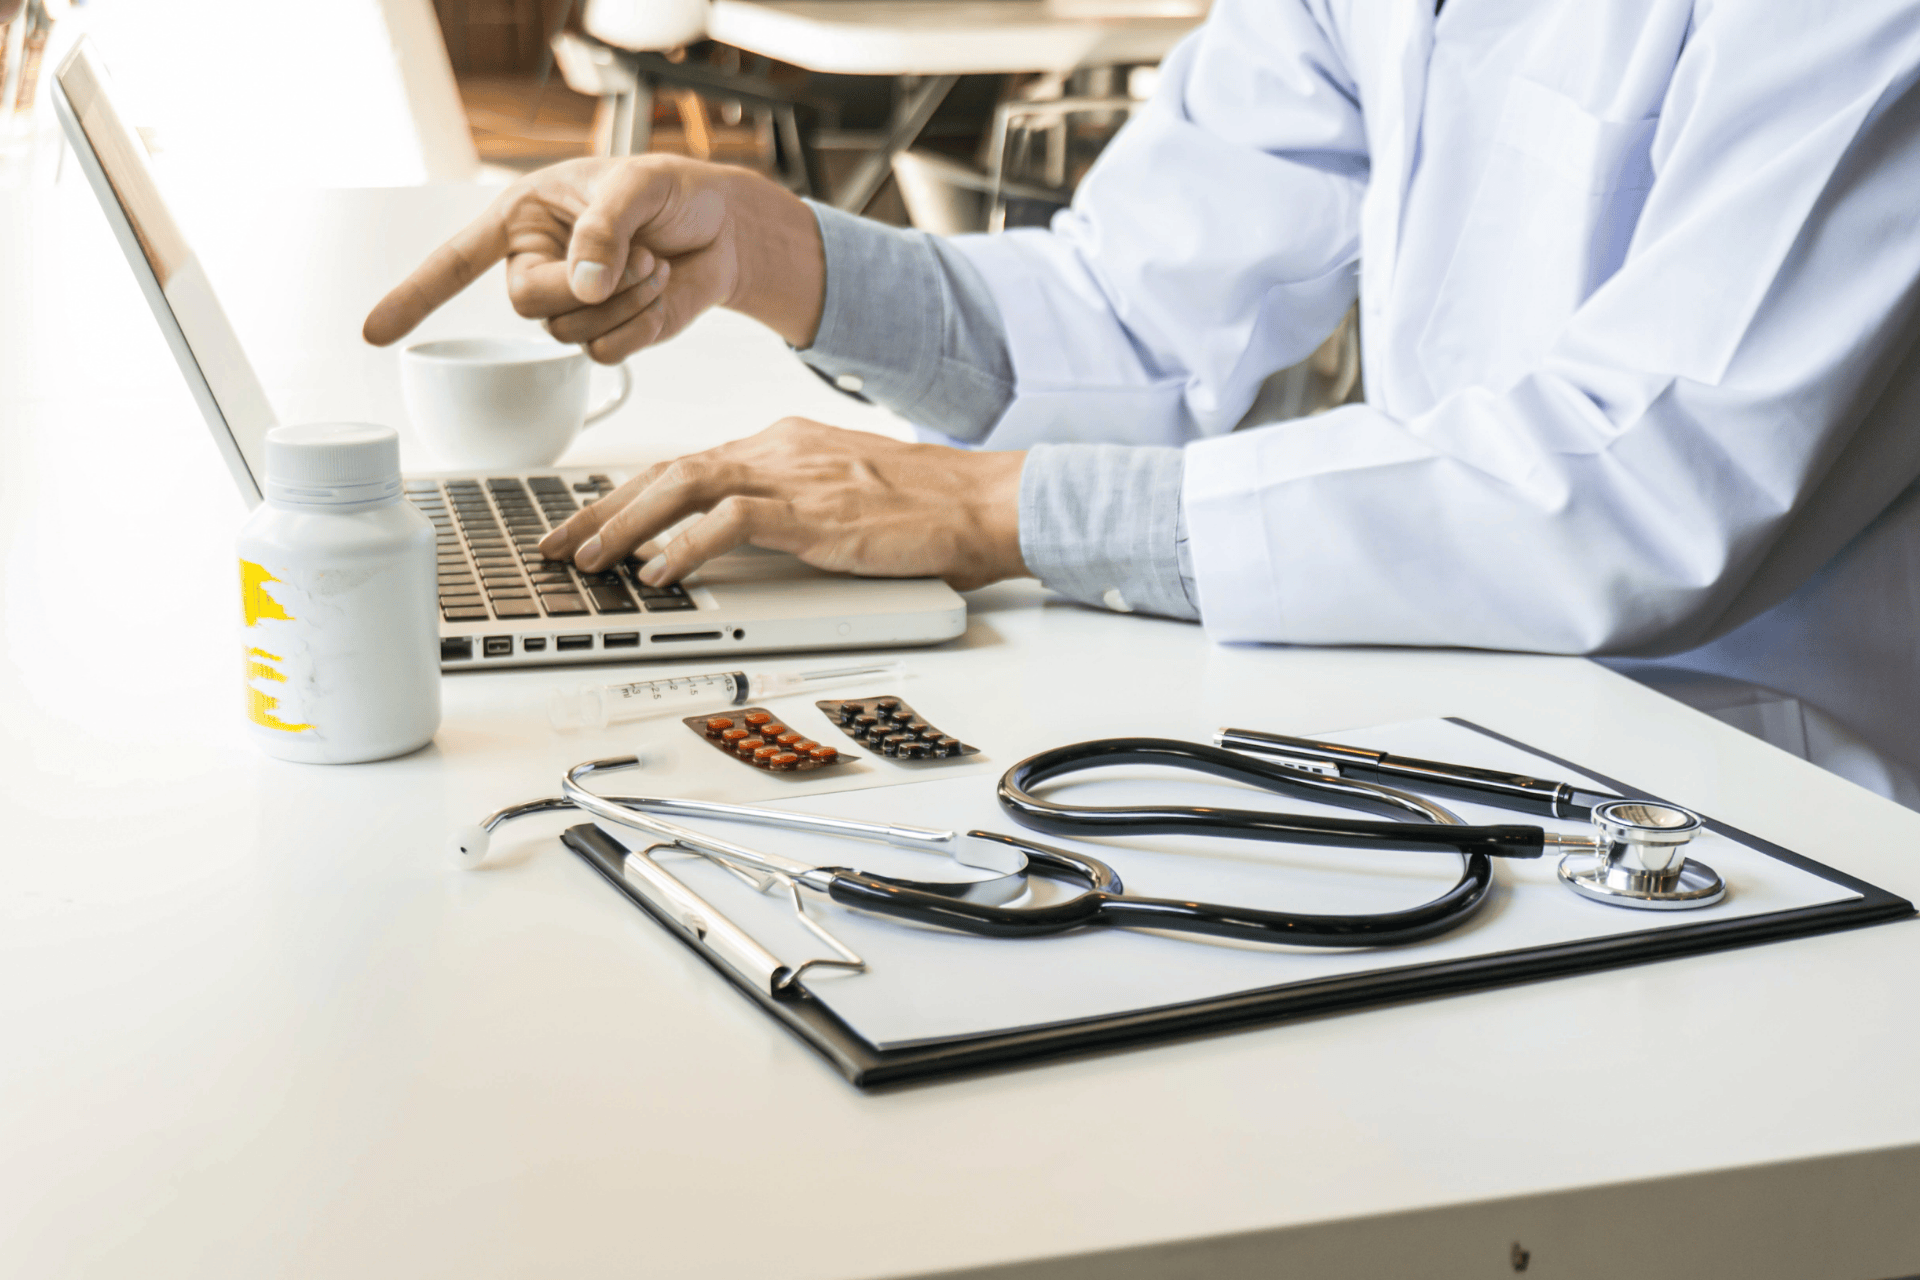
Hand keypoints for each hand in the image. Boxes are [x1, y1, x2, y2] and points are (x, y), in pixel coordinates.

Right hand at [361, 155, 825, 359]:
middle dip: (587, 285)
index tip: (374, 333)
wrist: (724, 228)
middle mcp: (538, 267)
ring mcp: (572, 307)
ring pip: (571, 333)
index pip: (455, 261)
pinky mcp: (609, 335)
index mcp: (524, 220)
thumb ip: (603, 229)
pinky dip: (640, 326)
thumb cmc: (672, 193)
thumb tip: (582, 285)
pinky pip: (606, 353)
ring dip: (625, 300)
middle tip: (638, 255)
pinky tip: (660, 291)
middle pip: (529, 305)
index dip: (414, 296)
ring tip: (656, 263)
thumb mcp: (637, 187)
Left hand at [538, 419, 1028, 590]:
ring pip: (684, 487)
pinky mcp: (814, 512)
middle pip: (667, 471)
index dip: (627, 496)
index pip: (685, 464)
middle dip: (602, 510)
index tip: (588, 523)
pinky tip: (660, 572)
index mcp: (782, 443)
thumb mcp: (840, 495)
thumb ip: (786, 505)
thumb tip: (735, 536)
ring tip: (590, 561)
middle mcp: (778, 449)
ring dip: (627, 526)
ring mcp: (794, 477)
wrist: (982, 502)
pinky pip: (732, 522)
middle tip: (558, 545)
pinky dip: (687, 545)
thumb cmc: (925, 507)